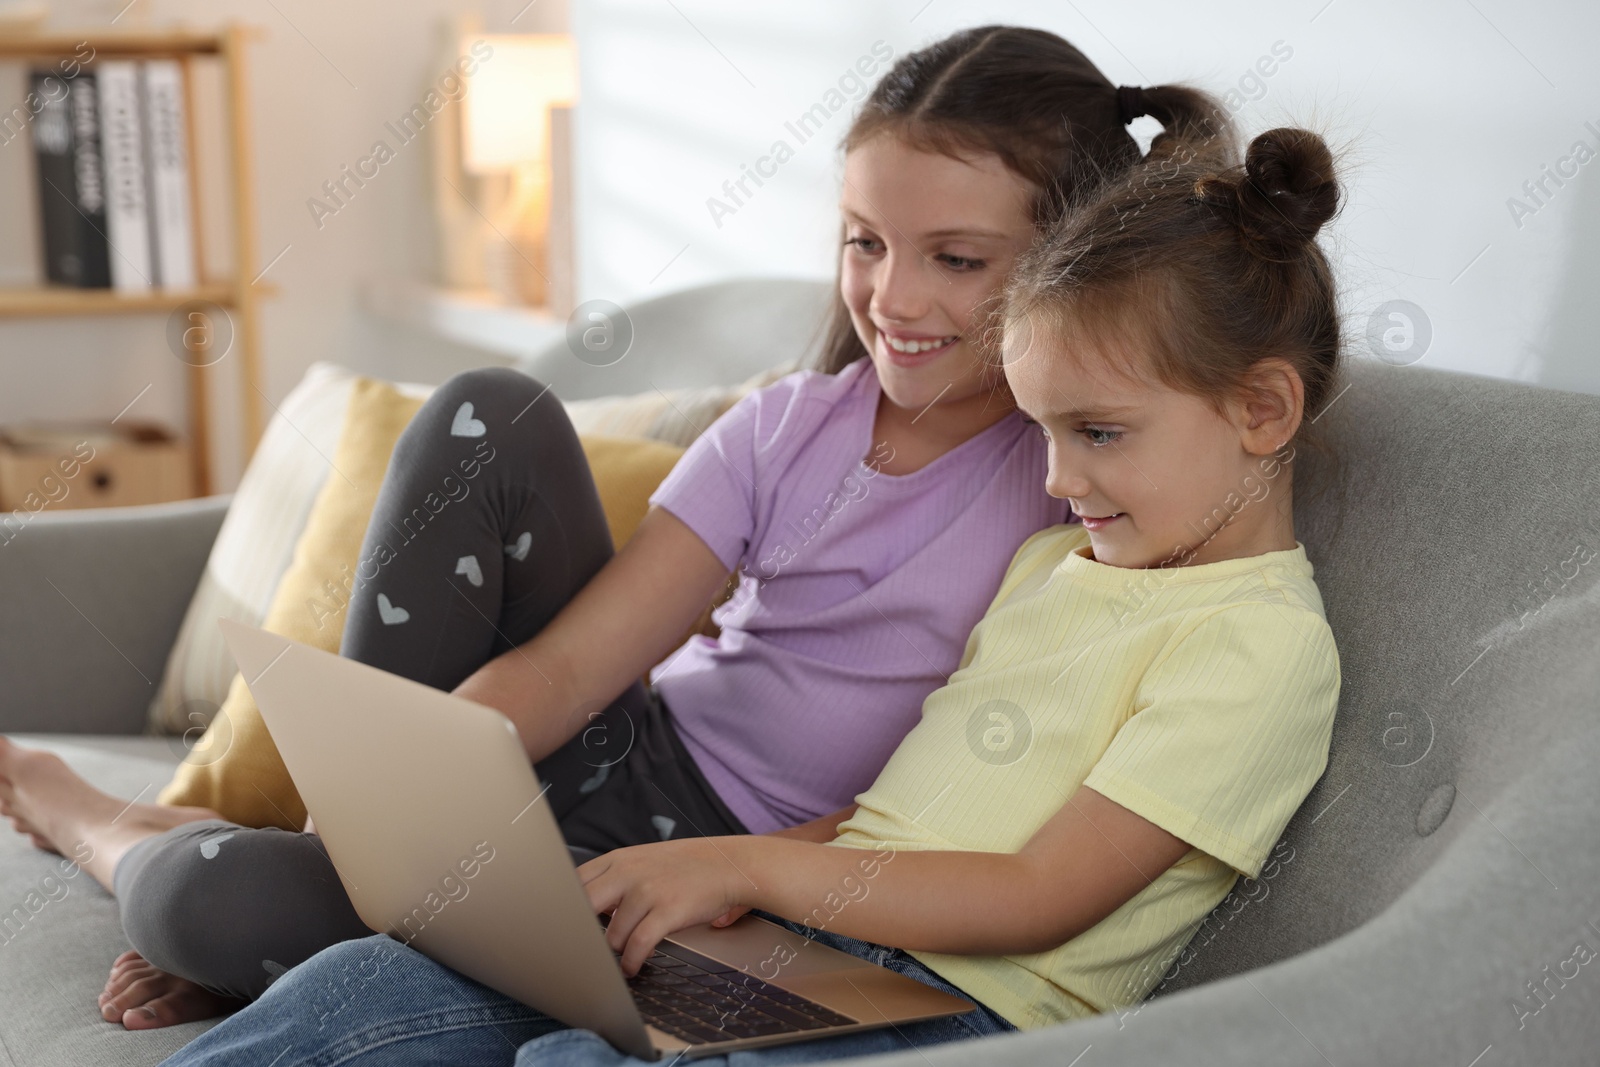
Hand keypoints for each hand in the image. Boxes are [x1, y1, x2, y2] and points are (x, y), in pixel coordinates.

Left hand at [578, 838, 752, 974]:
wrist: (731, 864)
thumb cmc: (688, 865)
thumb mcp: (645, 859)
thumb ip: (615, 877)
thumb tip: (587, 906)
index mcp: (620, 859)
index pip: (574, 882)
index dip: (564, 907)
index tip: (561, 926)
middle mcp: (629, 872)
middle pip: (583, 907)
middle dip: (580, 933)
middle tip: (580, 952)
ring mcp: (648, 891)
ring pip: (612, 934)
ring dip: (613, 953)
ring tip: (617, 961)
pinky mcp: (668, 910)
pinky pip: (638, 945)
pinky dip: (631, 962)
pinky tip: (632, 968)